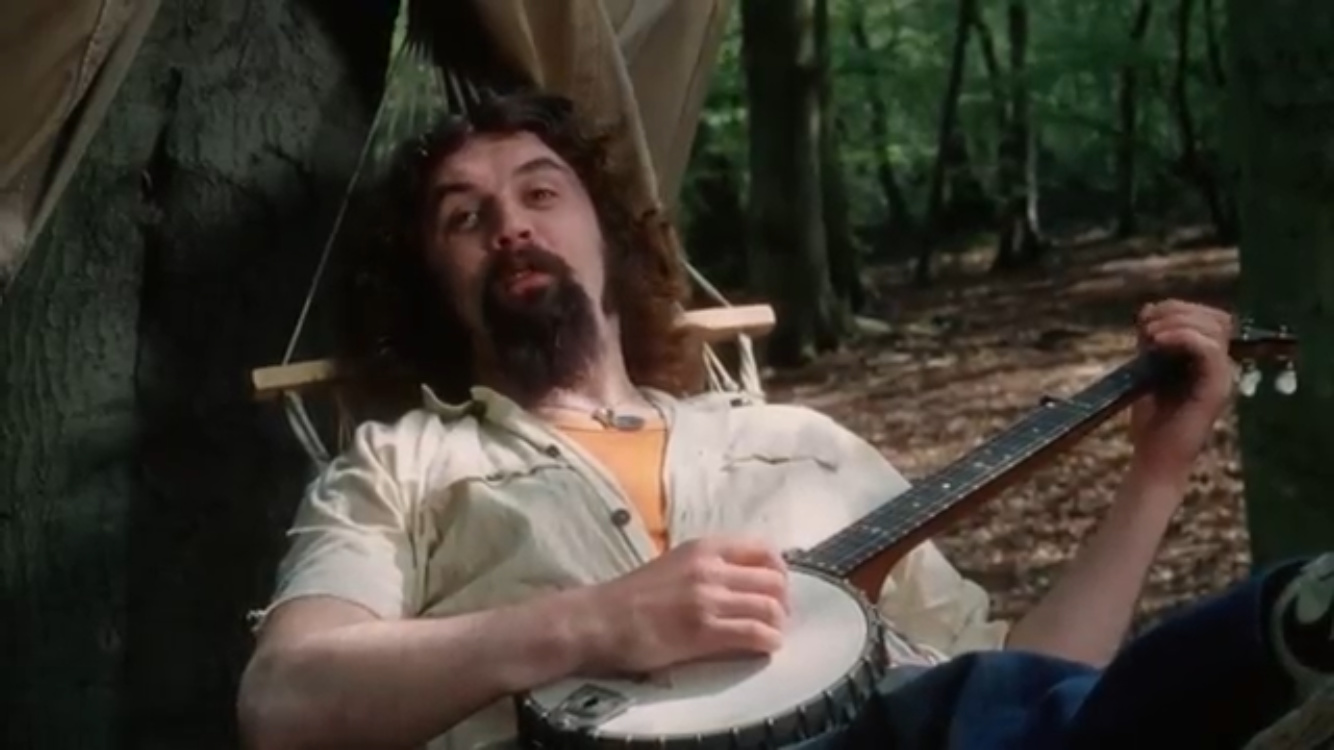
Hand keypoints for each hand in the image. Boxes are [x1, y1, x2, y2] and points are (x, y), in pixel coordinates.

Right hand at [578, 537, 789, 675]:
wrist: (599, 620)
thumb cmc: (633, 596)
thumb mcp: (676, 564)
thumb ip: (710, 566)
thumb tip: (747, 581)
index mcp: (705, 547)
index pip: (764, 549)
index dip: (780, 571)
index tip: (777, 589)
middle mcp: (711, 568)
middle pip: (774, 580)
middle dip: (783, 602)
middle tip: (777, 618)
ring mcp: (708, 599)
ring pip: (770, 608)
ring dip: (777, 625)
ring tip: (770, 635)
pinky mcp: (704, 631)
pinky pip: (755, 634)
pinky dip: (768, 642)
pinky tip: (765, 648)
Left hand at [1128, 299, 1234, 482]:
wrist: (1154, 457)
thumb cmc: (1150, 419)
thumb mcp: (1146, 369)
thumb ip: (1151, 342)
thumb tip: (1148, 310)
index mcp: (1207, 360)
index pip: (1207, 317)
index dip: (1177, 308)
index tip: (1144, 318)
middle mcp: (1221, 366)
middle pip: (1214, 317)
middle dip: (1177, 310)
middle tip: (1146, 324)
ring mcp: (1223, 377)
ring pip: (1214, 329)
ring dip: (1178, 322)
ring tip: (1150, 334)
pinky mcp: (1217, 389)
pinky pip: (1210, 349)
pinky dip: (1183, 337)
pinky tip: (1157, 342)